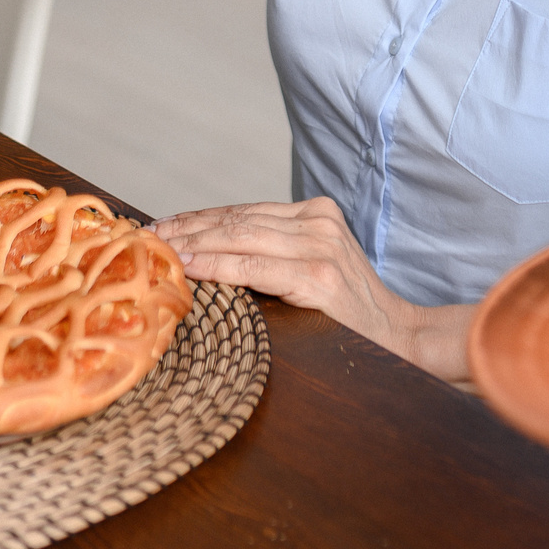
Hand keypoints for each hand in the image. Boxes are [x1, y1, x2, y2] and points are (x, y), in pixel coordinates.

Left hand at [152, 198, 474, 383]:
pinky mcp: (317, 274)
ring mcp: (318, 245)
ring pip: (238, 237)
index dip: (199, 219)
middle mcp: (317, 221)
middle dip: (187, 229)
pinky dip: (215, 265)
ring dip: (191, 244)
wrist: (400, 336)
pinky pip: (252, 266)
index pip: (243, 212)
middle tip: (147, 238)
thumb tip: (206, 255)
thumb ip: (274, 253)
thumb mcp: (314, 267)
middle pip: (236, 220)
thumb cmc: (349, 311)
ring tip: (158, 251)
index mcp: (315, 213)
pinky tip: (188, 268)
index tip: (162, 227)